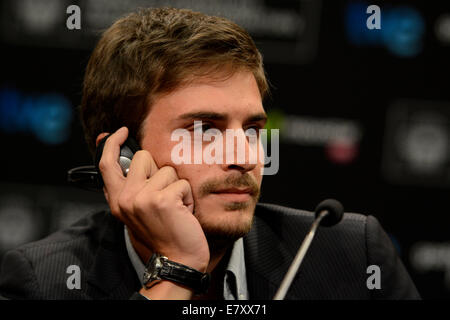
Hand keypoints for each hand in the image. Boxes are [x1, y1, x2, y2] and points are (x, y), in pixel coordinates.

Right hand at [98, 127, 209, 271]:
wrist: (177, 260)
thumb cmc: (162, 233)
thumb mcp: (137, 211)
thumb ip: (130, 186)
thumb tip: (124, 156)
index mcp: (117, 201)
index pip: (106, 164)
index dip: (112, 144)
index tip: (120, 132)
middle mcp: (125, 198)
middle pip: (143, 157)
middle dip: (159, 171)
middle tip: (164, 195)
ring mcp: (142, 199)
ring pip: (167, 170)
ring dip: (177, 187)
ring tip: (175, 207)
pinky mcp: (162, 200)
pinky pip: (182, 183)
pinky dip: (188, 197)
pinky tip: (183, 213)